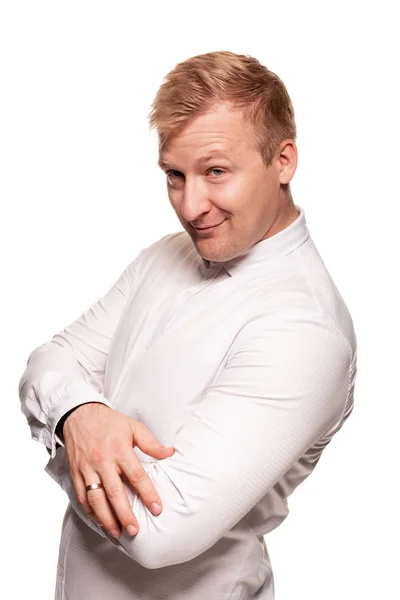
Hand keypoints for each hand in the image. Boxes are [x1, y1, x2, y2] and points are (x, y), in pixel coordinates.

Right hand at [62, 402, 174, 537]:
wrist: (79, 414)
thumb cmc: (110, 422)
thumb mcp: (133, 427)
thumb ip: (151, 443)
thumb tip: (170, 453)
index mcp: (120, 449)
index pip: (136, 475)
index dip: (147, 493)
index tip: (157, 508)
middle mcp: (103, 461)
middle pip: (115, 492)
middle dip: (125, 514)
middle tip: (134, 530)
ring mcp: (87, 468)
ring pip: (96, 499)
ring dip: (106, 518)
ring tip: (117, 532)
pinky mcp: (76, 472)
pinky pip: (81, 496)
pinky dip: (90, 511)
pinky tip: (99, 521)